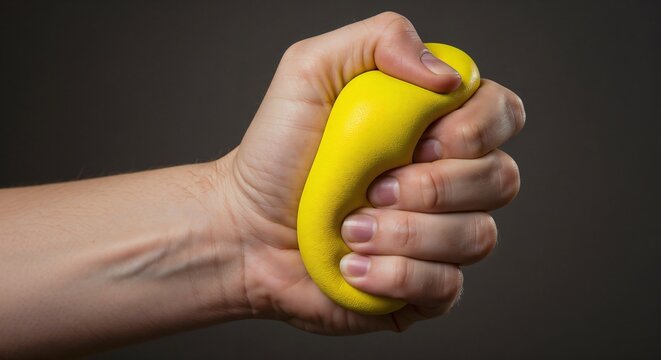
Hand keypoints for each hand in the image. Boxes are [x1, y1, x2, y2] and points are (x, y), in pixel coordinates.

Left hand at [218, 12, 524, 333]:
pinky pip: (448, 287)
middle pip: (501, 178)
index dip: (475, 128)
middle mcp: (448, 180)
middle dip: (431, 187)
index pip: (502, 113)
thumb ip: (379, 40)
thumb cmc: (277, 153)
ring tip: (350, 229)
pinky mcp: (425, 287)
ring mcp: (441, 237)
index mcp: (434, 126)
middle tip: (372, 188)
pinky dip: (396, 275)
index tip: (417, 141)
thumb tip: (448, 75)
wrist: (245, 229)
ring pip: (477, 237)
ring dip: (405, 234)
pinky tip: (352, 266)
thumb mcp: (311, 72)